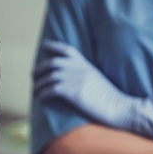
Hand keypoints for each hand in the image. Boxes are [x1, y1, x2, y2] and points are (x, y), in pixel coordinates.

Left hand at [33, 40, 152, 137]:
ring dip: (39, 84)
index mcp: (85, 65)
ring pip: (49, 78)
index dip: (53, 46)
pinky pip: (51, 90)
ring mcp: (76, 80)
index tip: (43, 46)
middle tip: (33, 76)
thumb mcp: (96, 80)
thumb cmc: (108, 99)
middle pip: (52, 63)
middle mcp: (79, 69)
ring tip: (35, 91)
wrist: (119, 108)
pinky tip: (41, 98)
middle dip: (39, 69)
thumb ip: (83, 75)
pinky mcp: (73, 93)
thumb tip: (70, 79)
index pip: (66, 50)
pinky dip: (43, 93)